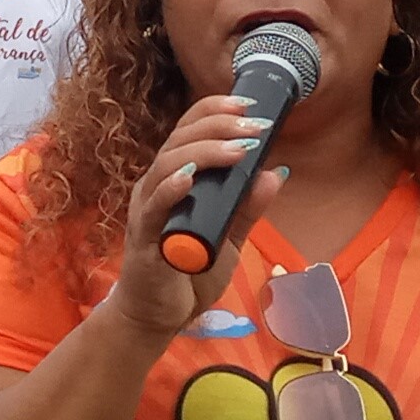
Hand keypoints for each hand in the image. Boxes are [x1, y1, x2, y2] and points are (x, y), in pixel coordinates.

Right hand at [107, 90, 287, 335]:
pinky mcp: (143, 236)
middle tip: (256, 125)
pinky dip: (170, 188)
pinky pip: (154, 206)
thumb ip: (248, 207)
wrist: (157, 315)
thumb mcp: (228, 236)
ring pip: (168, 164)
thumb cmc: (186, 271)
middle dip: (220, 126)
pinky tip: (189, 178)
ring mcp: (148, 209)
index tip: (249, 104)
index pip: (189, 130)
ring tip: (238, 149)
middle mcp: (156, 185)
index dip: (216, 111)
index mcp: (174, 178)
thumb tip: (275, 173)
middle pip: (181, 139)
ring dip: (205, 152)